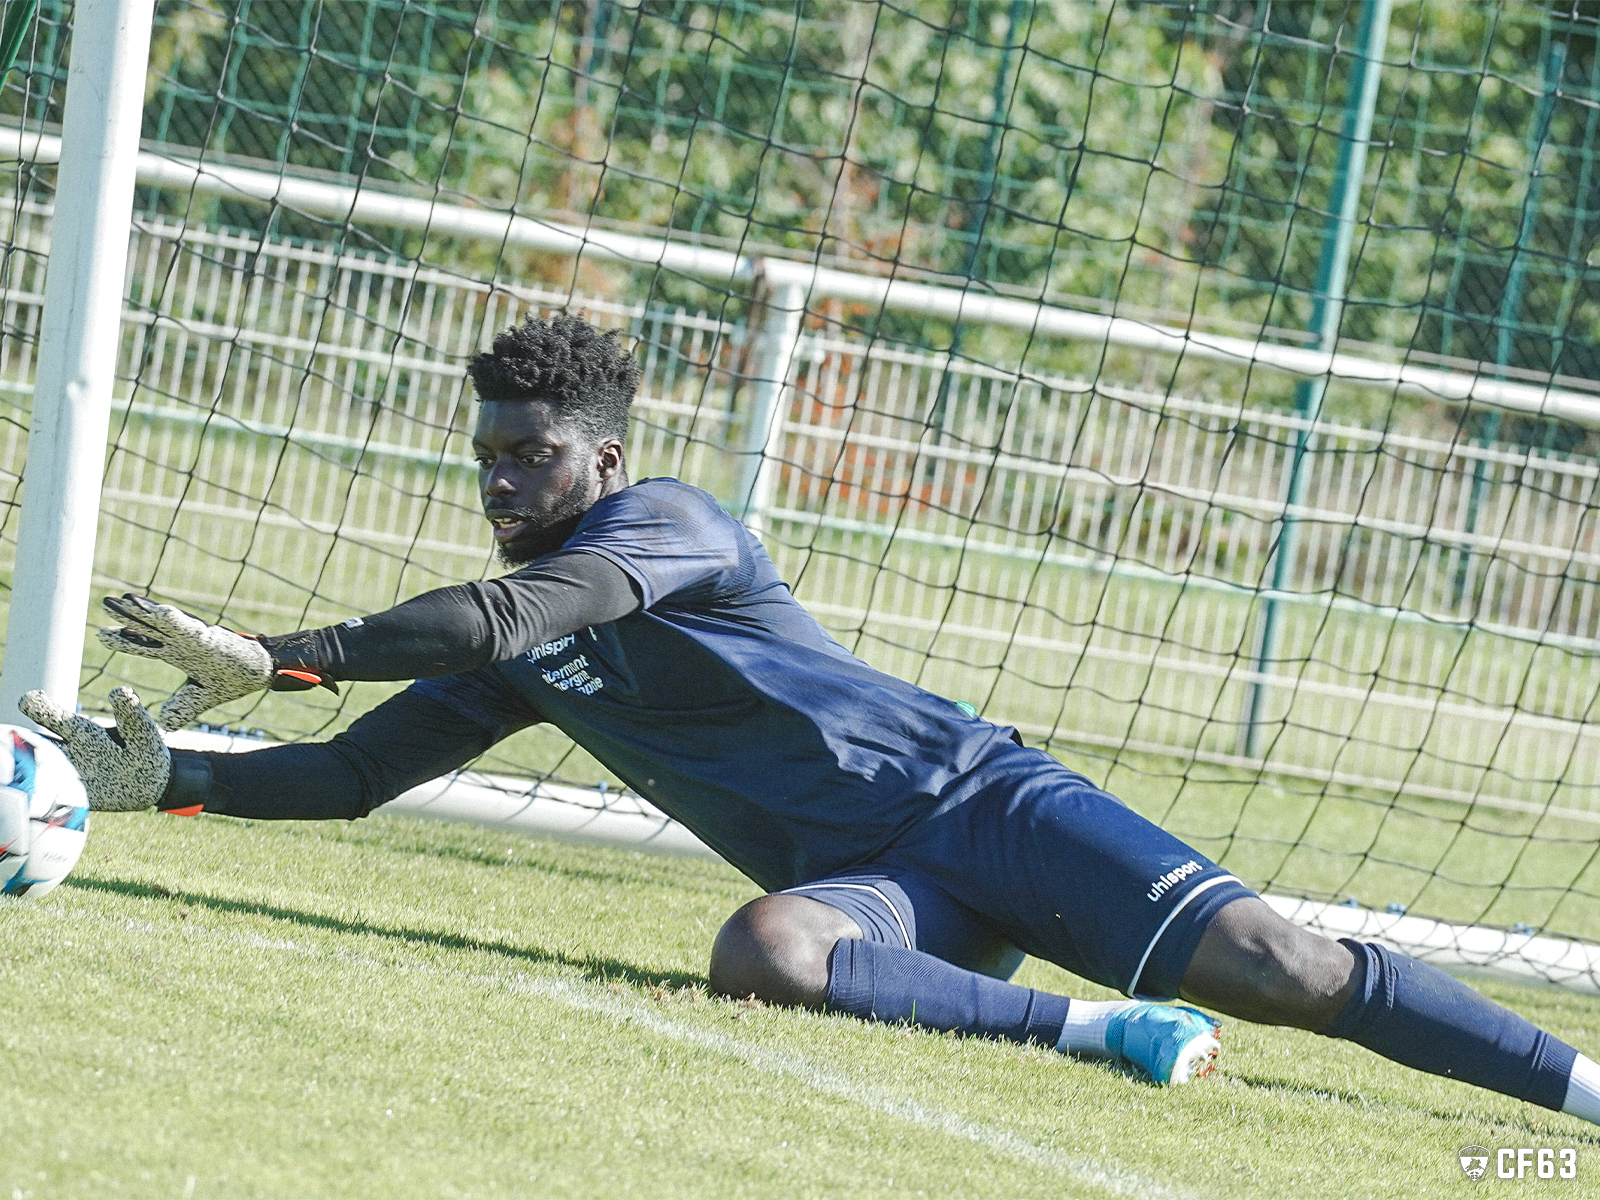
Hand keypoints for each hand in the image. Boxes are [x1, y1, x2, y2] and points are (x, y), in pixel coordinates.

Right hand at [18, 687, 170, 811]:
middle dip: (20, 740)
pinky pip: (50, 800)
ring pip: (38, 772)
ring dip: (25, 770)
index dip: (39, 709)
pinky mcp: (71, 801)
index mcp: (80, 731)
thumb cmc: (142, 750)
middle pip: (37, 745)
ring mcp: (65, 777)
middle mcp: (66, 753)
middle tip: (5, 732)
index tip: (27, 700)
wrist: (150, 784)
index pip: (55, 718)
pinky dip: (37, 800)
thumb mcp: (140, 732)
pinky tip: (29, 800)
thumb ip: (131, 715)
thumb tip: (122, 692)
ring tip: (9, 767)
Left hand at [99, 594, 331, 730]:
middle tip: (105, 602)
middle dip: (126, 616)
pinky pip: (189, 627)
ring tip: (124, 600)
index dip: (124, 640)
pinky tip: (158, 611)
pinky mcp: (210, 637)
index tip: (100, 633)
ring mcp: (195, 637)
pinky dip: (174, 620)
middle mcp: (183, 642)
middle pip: (148, 627)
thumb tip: (165, 725)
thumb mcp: (203, 696)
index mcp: (180, 654)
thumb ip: (184, 707)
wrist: (263, 671)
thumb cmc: (235, 678)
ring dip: (143, 611)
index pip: (145, 645)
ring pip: (163, 622)